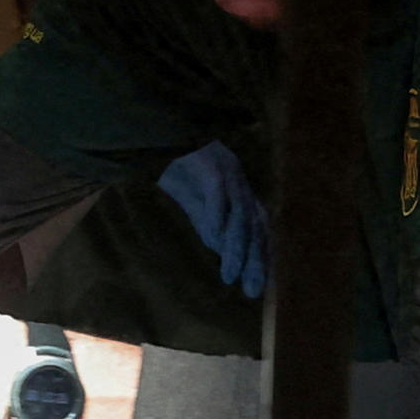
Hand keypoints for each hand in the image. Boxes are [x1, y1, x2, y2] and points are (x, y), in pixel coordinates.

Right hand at [156, 142, 271, 297]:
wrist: (157, 129)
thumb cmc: (175, 163)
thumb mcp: (194, 199)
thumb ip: (209, 221)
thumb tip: (222, 248)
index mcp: (238, 187)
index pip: (258, 226)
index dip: (262, 254)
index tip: (262, 284)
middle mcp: (239, 179)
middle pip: (254, 224)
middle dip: (256, 259)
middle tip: (253, 290)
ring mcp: (225, 170)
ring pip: (239, 214)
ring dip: (236, 247)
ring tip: (231, 275)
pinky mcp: (207, 163)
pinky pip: (217, 193)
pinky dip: (216, 217)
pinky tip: (213, 242)